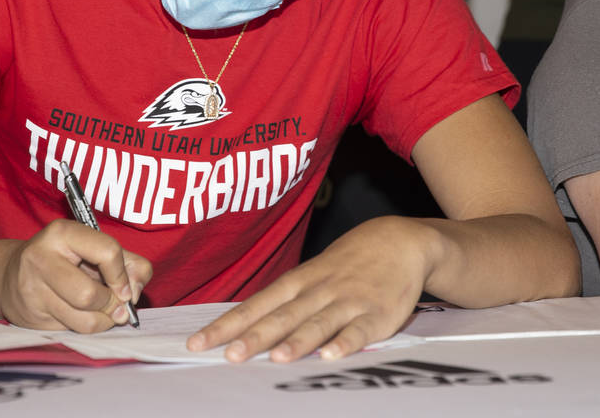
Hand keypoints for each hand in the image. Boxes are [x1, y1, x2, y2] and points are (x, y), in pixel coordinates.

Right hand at [0, 219, 151, 331]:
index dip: (123, 275)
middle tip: (115, 304)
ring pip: (83, 321)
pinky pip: (72, 332)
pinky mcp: (30, 316)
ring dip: (103, 321)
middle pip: (89, 295)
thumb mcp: (97, 249)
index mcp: (63, 233)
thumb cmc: (66, 259)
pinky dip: (87, 328)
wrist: (11, 275)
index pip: (107, 252)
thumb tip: (136, 290)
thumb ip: (129, 263)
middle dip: (111, 304)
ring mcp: (31, 290)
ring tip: (104, 312)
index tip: (126, 288)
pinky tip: (82, 316)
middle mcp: (41, 258)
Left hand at [186, 216, 433, 362]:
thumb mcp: (313, 273)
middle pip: (282, 315)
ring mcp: (349, 301)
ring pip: (319, 322)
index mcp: (299, 282)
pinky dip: (346, 342)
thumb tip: (245, 326)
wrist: (401, 240)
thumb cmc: (349, 262)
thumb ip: (285, 301)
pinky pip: (360, 330)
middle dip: (255, 336)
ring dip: (298, 340)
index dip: (228, 324)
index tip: (198, 343)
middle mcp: (319, 290)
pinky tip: (331, 355)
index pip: (257, 304)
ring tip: (277, 359)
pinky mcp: (378, 314)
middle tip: (229, 356)